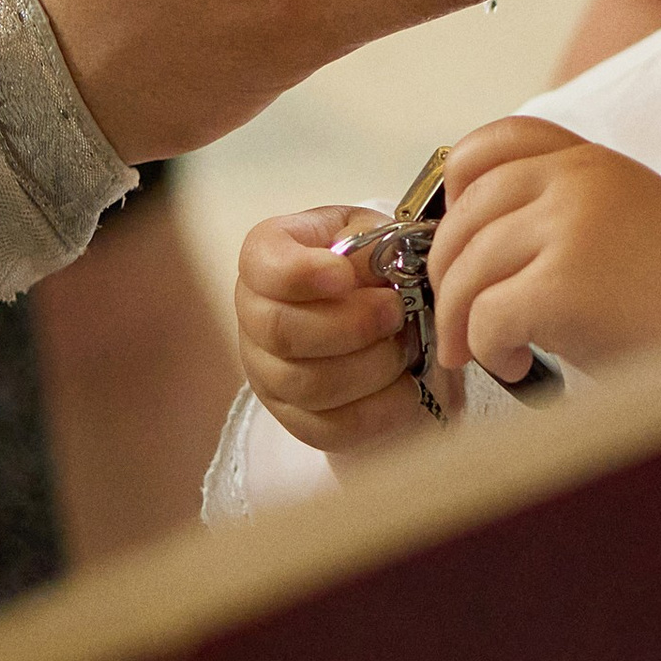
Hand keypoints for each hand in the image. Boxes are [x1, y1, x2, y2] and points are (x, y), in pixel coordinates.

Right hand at [234, 206, 438, 459]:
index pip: (262, 265)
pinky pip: (328, 429)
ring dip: (371, 368)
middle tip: (395, 312)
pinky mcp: (295, 417)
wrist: (368, 299)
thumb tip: (382, 271)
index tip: (344, 274)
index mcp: (265, 256)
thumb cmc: (363, 258)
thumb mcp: (368, 231)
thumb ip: (371, 244)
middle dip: (351, 326)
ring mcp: (268, 372)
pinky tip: (406, 387)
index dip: (301, 274)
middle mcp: (254, 316)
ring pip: (306, 386)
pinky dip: (377, 411)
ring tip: (405, 348)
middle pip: (282, 333)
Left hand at [427, 119, 660, 379]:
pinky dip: (489, 350)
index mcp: (592, 159)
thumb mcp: (628, 216)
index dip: (457, 184)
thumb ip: (567, 208)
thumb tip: (481, 244)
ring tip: (484, 352)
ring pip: (467, 268)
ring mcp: (569, 226)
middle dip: (446, 273)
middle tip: (456, 320)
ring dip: (460, 320)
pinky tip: (519, 366)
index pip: (495, 139)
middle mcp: (576, 179)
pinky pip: (487, 316)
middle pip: (466, 212)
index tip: (458, 232)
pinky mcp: (564, 284)